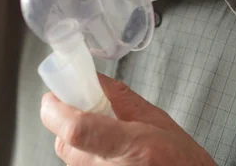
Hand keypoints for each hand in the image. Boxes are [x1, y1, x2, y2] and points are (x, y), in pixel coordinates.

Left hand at [41, 73, 216, 165]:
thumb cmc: (181, 160)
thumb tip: (90, 77)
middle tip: (90, 113)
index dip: (57, 109)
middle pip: (65, 143)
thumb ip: (118, 96)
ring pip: (71, 157)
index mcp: (130, 147)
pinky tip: (112, 155)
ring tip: (108, 139)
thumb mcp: (155, 118)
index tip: (53, 95)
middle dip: (69, 122)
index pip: (77, 129)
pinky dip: (88, 157)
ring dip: (80, 142)